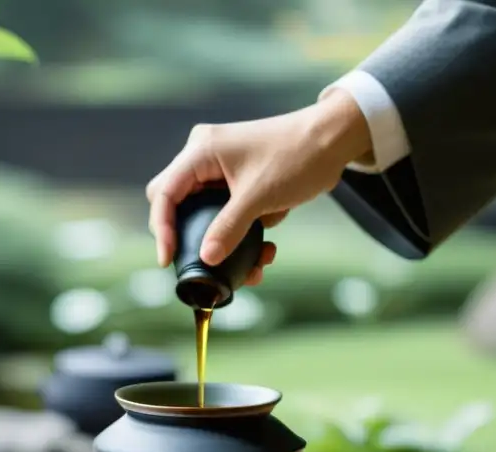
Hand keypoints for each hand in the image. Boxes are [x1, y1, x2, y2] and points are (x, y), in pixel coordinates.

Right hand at [145, 88, 371, 285]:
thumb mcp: (259, 197)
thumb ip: (228, 228)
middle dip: (187, 236)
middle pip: (175, 203)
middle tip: (197, 262)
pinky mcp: (238, 182)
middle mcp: (205, 157)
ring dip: (220, 241)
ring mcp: (220, 169)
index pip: (165, 194)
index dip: (161, 229)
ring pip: (203, 213)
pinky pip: (226, 213)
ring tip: (249, 268)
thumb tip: (206, 258)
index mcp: (201, 151)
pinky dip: (240, 235)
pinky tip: (264, 252)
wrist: (334, 140)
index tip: (168, 259)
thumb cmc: (297, 155)